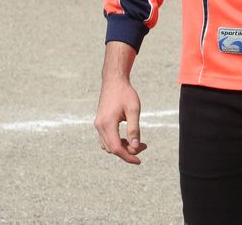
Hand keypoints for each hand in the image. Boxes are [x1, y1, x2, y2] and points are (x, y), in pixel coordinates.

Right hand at [94, 41, 145, 164]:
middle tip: (143, 145)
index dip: (128, 156)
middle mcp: (100, 126)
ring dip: (122, 147)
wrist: (114, 80)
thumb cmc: (125, 93)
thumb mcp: (134, 110)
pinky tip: (127, 137)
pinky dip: (116, 142)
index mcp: (107, 124)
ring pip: (108, 145)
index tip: (139, 160)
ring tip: (137, 141)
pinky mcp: (100, 122)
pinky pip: (106, 139)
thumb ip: (134, 129)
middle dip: (128, 151)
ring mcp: (98, 124)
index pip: (116, 148)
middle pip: (112, 149)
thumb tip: (136, 147)